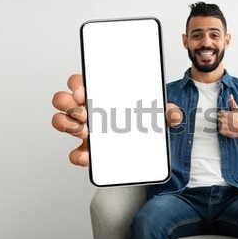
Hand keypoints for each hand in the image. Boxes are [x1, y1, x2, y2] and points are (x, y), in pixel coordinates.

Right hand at [52, 74, 182, 165]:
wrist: (144, 146)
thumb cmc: (144, 121)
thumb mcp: (158, 114)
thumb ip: (167, 112)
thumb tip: (175, 115)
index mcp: (101, 94)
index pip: (79, 82)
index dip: (76, 84)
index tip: (83, 92)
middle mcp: (88, 110)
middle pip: (62, 100)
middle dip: (68, 105)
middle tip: (86, 114)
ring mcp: (85, 130)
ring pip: (61, 122)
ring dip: (68, 126)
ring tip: (87, 133)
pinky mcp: (88, 150)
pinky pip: (74, 154)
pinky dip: (78, 156)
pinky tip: (89, 156)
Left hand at [218, 94, 237, 137]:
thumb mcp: (237, 109)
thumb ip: (232, 102)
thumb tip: (230, 95)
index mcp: (225, 114)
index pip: (220, 114)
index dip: (224, 115)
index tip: (229, 117)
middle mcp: (223, 120)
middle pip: (219, 119)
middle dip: (223, 120)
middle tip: (230, 122)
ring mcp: (223, 126)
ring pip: (219, 125)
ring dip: (223, 125)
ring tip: (229, 126)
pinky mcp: (223, 132)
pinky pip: (220, 130)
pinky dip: (223, 130)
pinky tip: (228, 129)